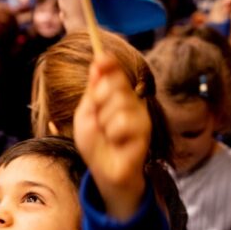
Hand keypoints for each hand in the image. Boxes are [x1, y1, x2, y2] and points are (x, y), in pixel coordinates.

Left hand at [73, 54, 149, 219]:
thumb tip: (98, 60)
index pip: (114, 73)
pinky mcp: (145, 132)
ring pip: (121, 103)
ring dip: (106, 120)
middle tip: (98, 117)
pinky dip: (114, 133)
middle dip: (101, 98)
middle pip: (117, 84)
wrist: (104, 172)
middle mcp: (131, 103)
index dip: (109, 64)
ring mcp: (140, 117)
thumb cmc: (95, 143)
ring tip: (108, 134)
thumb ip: (93, 90)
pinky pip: (125, 122)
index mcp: (116, 96)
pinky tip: (117, 142)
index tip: (101, 57)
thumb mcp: (86, 114)